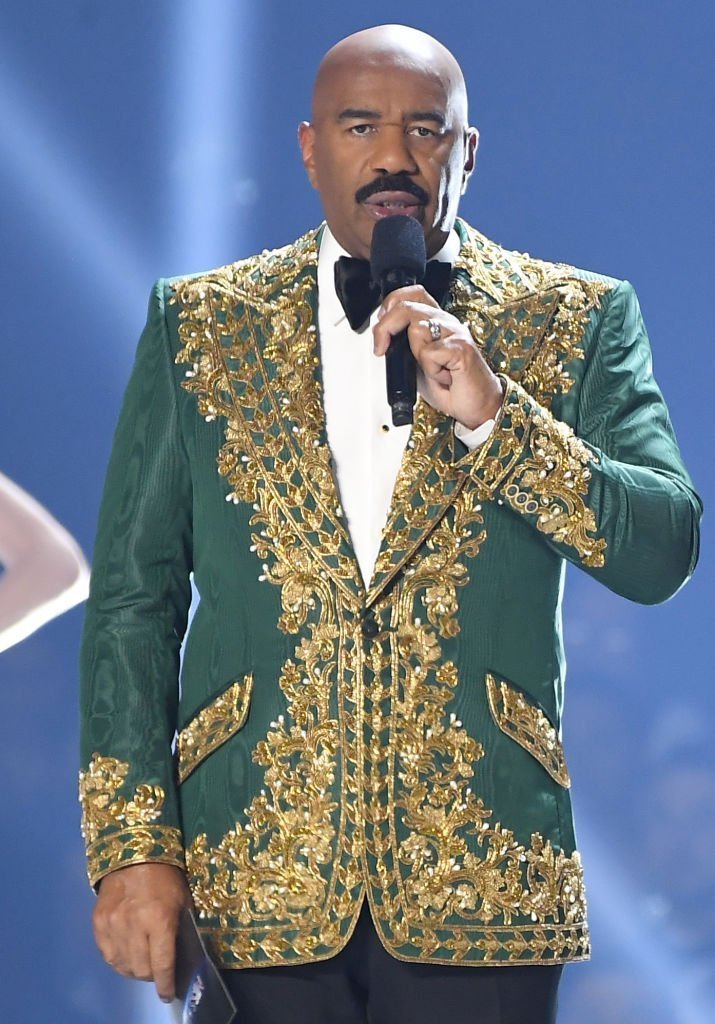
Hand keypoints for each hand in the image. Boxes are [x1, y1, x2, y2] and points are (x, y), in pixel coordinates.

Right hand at [93, 862, 191, 1002]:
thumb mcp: (182, 901)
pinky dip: (119, 960)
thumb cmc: (166, 876)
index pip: (162, 965)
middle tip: (157, 969)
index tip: (167, 993)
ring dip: (135, 969)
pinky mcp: (98, 923)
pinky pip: (108, 955)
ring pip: (124, 966)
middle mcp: (134, 926)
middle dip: (152, 975)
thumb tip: (181, 958)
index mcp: (159, 920)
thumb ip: (180, 930)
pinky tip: (127, 954)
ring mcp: (113, 925)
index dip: (166, 984)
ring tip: (143, 962)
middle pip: (142, 970)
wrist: (134, 852)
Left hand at [373, 286, 502, 428]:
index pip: (413, 293)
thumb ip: (404, 346)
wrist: (477, 406)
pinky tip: (444, 376)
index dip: (392, 303)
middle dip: (385, 328)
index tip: (381, 329)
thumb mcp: (418, 363)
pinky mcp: (462, 348)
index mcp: (437, 321)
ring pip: (417, 329)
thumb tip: (381, 338)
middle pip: (408, 306)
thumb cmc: (451, 386)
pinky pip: (430, 353)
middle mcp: (447, 322)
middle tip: (381, 348)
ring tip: (431, 369)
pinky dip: (431, 370)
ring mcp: (456, 333)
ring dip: (416, 355)